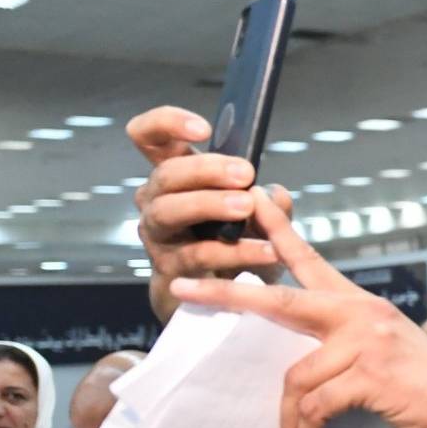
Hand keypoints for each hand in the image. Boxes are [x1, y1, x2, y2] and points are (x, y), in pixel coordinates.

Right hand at [128, 106, 292, 320]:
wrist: (221, 303)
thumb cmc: (234, 249)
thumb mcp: (259, 223)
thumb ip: (270, 206)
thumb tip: (277, 194)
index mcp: (175, 178)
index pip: (149, 137)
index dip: (167, 124)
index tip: (204, 128)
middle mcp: (156, 202)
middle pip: (165, 174)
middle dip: (205, 169)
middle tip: (245, 172)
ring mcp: (157, 236)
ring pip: (168, 211)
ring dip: (209, 204)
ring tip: (246, 206)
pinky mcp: (168, 270)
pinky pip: (198, 255)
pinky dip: (235, 252)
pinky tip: (266, 251)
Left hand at [167, 190, 426, 427]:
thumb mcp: (389, 357)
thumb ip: (348, 350)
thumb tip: (299, 371)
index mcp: (363, 307)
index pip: (312, 261)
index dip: (279, 229)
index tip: (255, 200)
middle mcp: (361, 314)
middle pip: (278, 300)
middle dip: (224, 295)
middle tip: (179, 290)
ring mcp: (365, 342)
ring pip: (294, 378)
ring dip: (289, 422)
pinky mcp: (370, 375)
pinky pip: (316, 405)